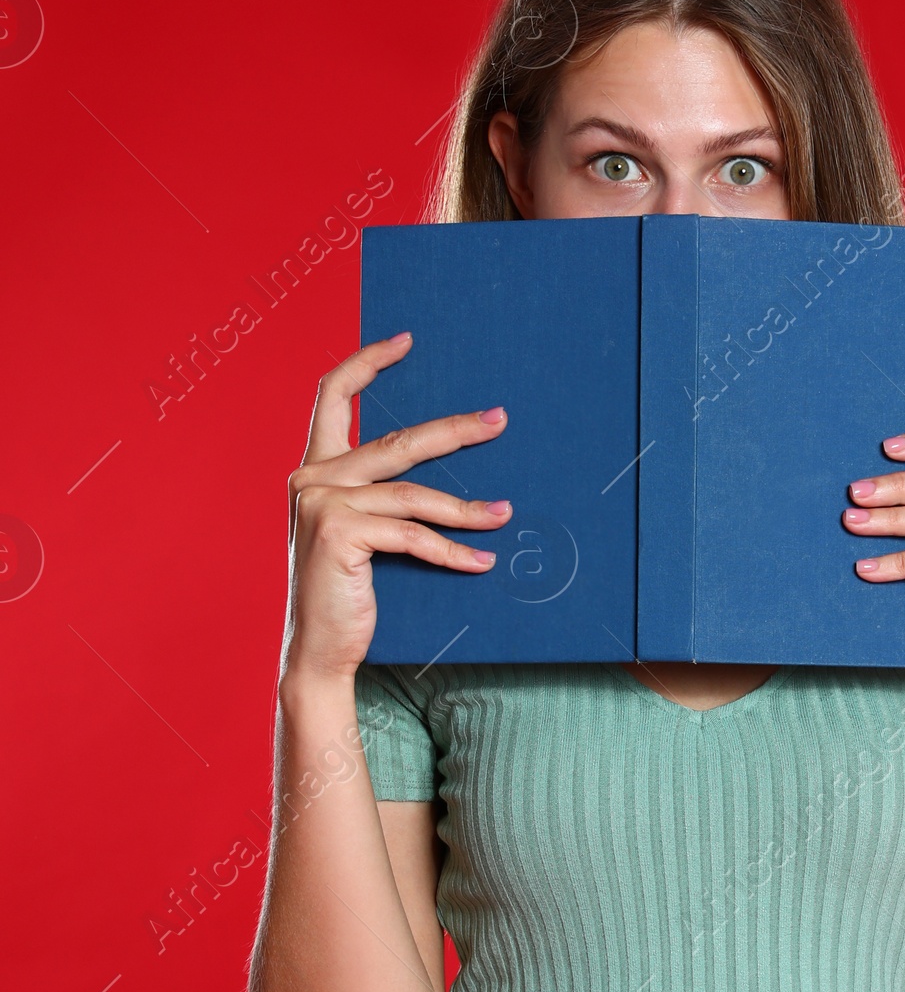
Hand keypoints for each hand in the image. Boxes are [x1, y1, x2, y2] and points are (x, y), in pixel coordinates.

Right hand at [282, 333, 511, 683]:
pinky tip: (480, 561)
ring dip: (467, 509)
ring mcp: (322, 503)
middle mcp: (311, 479)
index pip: (332, 396)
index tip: (406, 340)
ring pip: (414, 496)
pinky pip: (413, 535)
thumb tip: (436, 480)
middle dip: (454, 430)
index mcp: (312, 470)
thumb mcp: (354, 534)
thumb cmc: (343, 594)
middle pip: (396, 441)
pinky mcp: (339, 533)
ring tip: (505, 515)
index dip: (368, 362)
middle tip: (498, 419)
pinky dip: (451, 550)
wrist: (317, 651)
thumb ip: (374, 497)